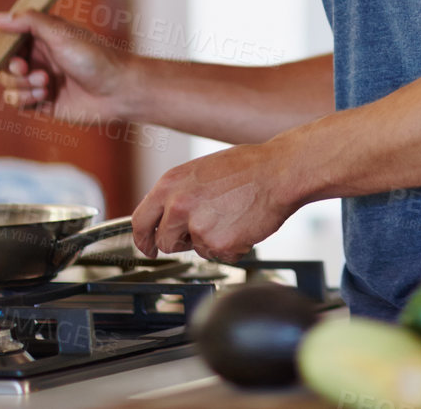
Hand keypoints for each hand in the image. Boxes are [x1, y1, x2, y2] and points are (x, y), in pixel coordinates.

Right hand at [0, 10, 134, 125]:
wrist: (117, 91)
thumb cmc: (95, 57)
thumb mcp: (61, 34)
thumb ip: (29, 22)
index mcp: (42, 34)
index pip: (8, 30)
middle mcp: (38, 55)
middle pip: (1, 59)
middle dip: (9, 65)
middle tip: (24, 67)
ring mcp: (37, 78)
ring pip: (6, 82)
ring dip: (21, 83)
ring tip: (46, 82)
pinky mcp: (40, 101)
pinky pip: (15, 100)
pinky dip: (25, 98)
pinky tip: (46, 95)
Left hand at [131, 140, 297, 260]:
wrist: (280, 171)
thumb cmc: (248, 167)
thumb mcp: (200, 171)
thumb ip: (179, 194)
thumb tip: (168, 215)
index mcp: (170, 184)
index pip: (140, 221)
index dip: (143, 239)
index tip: (148, 246)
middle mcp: (178, 206)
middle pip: (165, 242)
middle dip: (181, 241)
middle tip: (201, 231)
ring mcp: (198, 227)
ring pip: (196, 249)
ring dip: (211, 241)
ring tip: (233, 216)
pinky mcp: (219, 244)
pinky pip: (220, 255)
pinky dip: (233, 246)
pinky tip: (244, 224)